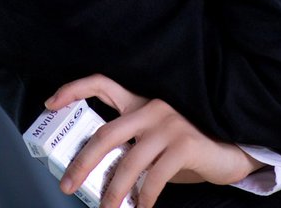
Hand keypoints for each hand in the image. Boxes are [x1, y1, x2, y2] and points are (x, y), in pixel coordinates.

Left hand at [44, 74, 261, 207]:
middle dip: (82, 163)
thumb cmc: (185, 146)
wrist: (231, 149)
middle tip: (67, 185)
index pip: (100, 83)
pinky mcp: (184, 145)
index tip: (49, 104)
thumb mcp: (155, 136)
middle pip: (105, 134)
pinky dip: (143, 199)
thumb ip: (131, 143)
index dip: (73, 90)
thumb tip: (94, 171)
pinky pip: (154, 178)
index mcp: (139, 101)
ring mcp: (168, 125)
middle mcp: (151, 107)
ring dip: (113, 192)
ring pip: (129, 163)